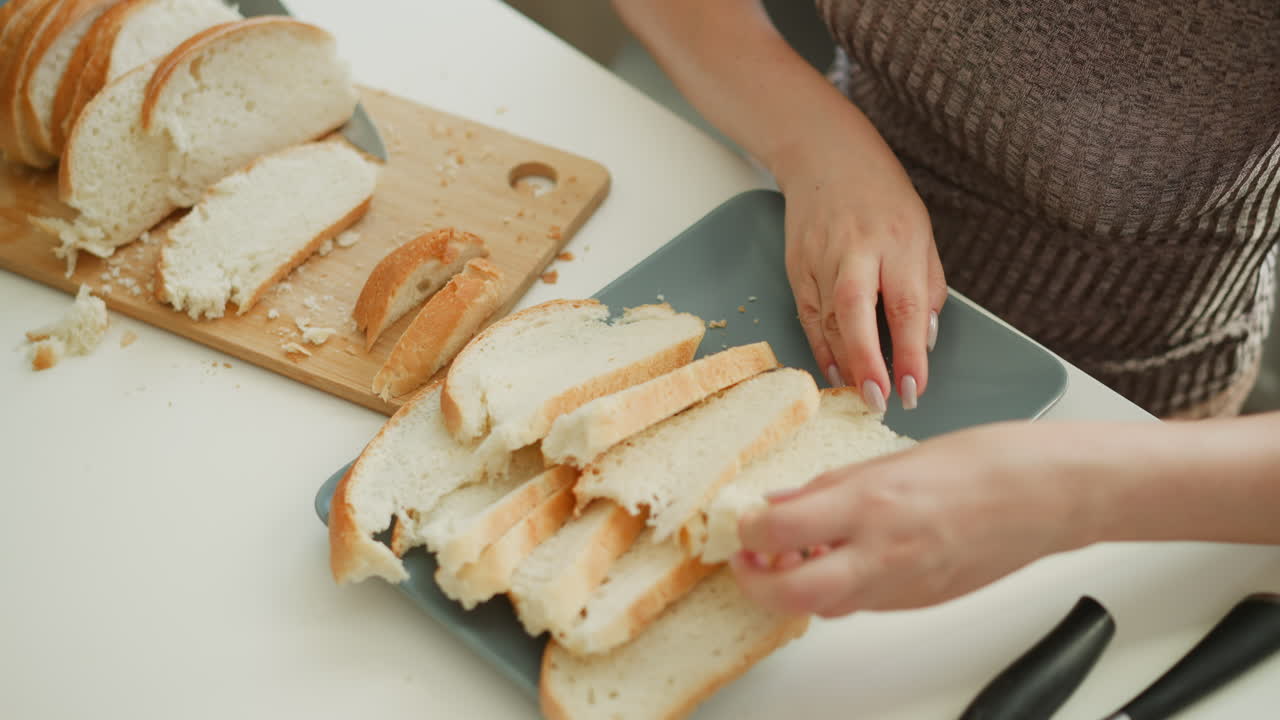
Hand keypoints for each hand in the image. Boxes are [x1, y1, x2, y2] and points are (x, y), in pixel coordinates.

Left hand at [730, 424, 1097, 616]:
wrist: (1050, 496)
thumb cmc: (984, 463)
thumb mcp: (891, 458)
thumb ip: (830, 487)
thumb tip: (781, 502)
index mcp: (873, 503)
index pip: (779, 529)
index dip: (746, 531)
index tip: (740, 520)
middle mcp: (883, 552)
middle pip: (791, 594)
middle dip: (755, 583)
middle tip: (746, 560)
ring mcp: (903, 586)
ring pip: (824, 606)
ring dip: (795, 587)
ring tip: (794, 552)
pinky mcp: (918, 603)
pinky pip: (861, 604)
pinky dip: (837, 587)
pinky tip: (841, 556)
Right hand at [775, 134, 945, 411]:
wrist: (825, 156)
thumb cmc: (883, 198)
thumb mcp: (922, 234)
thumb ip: (928, 287)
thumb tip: (924, 342)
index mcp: (898, 241)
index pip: (907, 306)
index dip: (910, 353)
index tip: (914, 389)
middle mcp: (857, 250)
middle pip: (857, 312)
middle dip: (867, 362)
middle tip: (878, 400)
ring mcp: (820, 258)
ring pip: (828, 320)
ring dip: (844, 362)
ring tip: (860, 394)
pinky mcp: (796, 266)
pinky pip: (809, 316)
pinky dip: (821, 347)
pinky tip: (835, 372)